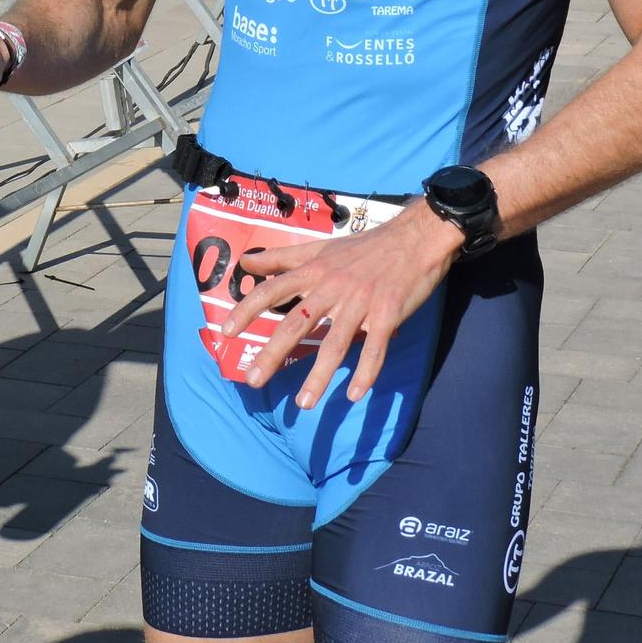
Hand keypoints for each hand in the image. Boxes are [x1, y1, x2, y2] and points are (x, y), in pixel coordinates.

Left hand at [220, 203, 462, 407]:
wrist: (415, 239)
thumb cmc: (365, 247)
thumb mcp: (320, 248)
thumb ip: (282, 258)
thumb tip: (246, 262)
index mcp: (315, 271)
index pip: (273, 290)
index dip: (247, 309)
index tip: (226, 332)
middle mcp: (333, 287)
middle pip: (297, 323)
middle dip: (273, 353)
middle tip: (253, 380)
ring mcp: (361, 302)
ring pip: (336, 343)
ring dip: (319, 377)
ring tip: (303, 404)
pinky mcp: (388, 314)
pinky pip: (375, 348)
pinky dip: (366, 373)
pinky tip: (353, 395)